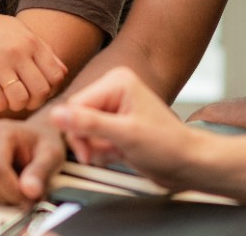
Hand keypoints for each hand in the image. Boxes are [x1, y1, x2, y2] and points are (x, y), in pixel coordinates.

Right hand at [0, 10, 67, 112]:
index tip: (41, 88)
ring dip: (18, 105)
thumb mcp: (21, 32)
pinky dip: (0, 105)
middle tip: (27, 98)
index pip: (56, 75)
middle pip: (41, 91)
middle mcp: (17, 53)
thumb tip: (62, 72)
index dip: (52, 88)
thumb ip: (44, 50)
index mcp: (31, 42)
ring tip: (12, 99)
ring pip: (21, 100)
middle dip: (36, 100)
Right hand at [0, 113, 67, 203]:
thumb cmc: (45, 142)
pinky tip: (10, 185)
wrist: (38, 136)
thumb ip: (40, 171)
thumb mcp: (51, 154)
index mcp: (1, 132)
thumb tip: (30, 192)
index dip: (12, 190)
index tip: (29, 198)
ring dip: (4, 196)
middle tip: (29, 193)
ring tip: (21, 184)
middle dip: (10, 195)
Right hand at [48, 66, 191, 191]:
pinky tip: (119, 154)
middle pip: (77, 117)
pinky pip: (94, 139)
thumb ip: (89, 124)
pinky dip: (102, 151)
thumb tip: (56, 115)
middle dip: (88, 140)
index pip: (76, 104)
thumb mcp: (125, 135)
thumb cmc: (168, 145)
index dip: (76, 130)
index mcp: (116, 81)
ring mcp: (114, 109)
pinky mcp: (115, 125)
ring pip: (84, 130)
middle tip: (102, 153)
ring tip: (117, 152)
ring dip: (96, 148)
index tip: (85, 152)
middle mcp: (114, 91)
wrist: (188, 164)